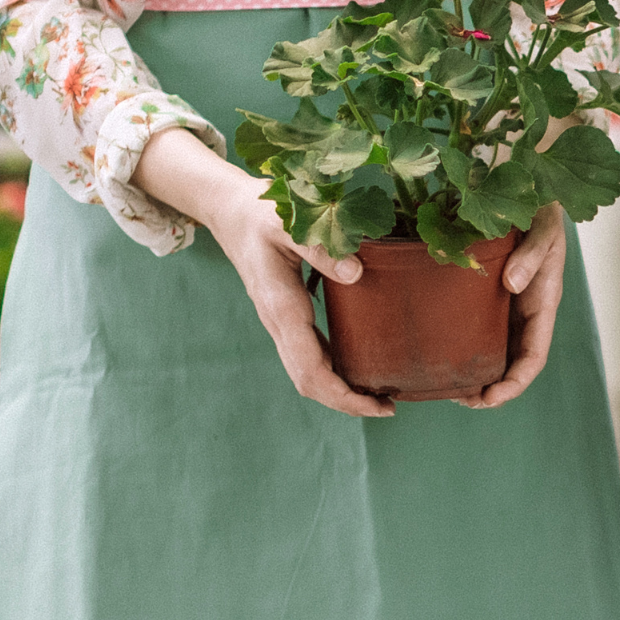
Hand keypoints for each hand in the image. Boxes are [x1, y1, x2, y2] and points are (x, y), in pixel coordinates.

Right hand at [141, 130, 391, 418]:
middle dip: (347, 402)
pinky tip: (360, 367)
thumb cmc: (260, 213)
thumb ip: (319, 247)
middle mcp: (278, 324)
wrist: (230, 211)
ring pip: (307, 374)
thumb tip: (356, 274)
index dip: (344, 395)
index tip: (379, 405)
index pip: (311, 370)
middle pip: (309, 383)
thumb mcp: (288, 223)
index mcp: (281, 309)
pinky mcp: (287, 318)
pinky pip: (310, 356)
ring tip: (381, 396)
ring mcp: (281, 324)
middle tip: (389, 408)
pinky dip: (334, 371)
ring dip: (341, 391)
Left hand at [463, 200, 571, 408]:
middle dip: (490, 389)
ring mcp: (505, 305)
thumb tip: (513, 284)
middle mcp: (523, 312)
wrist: (527, 187)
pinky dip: (461, 346)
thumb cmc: (540, 209)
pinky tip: (438, 352)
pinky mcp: (485, 295)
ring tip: (445, 387)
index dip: (515, 383)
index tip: (491, 397)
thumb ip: (531, 254)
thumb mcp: (543, 228)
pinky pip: (475, 327)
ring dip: (474, 374)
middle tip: (459, 398)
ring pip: (493, 351)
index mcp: (542, 304)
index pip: (533, 357)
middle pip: (511, 364)